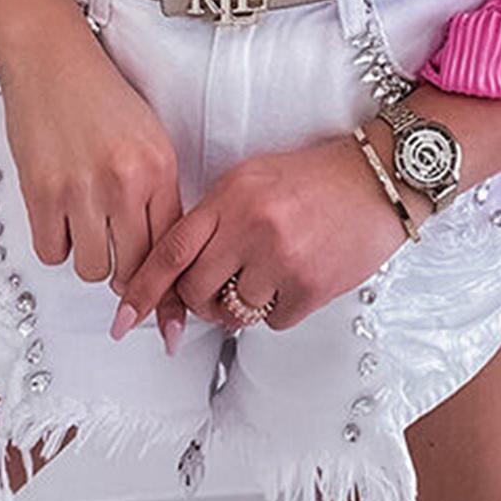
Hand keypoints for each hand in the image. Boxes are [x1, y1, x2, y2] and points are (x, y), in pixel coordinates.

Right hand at [0, 37, 191, 351]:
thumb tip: (159, 258)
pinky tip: (61, 213)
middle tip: (115, 257)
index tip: (169, 322)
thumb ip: (157, 195)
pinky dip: (57, 243)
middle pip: (134, 268)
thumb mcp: (148, 140)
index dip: (170, 290)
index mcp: (160, 168)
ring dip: (90, 255)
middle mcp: (126, 182)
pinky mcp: (43, 194)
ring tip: (85, 218)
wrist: (51, 60)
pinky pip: (54, 254)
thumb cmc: (101, 96)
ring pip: (94, 268)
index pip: (173, 249)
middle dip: (127, 274)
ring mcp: (83, 190)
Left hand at [110, 126, 421, 338]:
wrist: (377, 178)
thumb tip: (178, 271)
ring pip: (232, 312)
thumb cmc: (313, 178)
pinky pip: (272, 322)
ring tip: (267, 271)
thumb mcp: (252, 180)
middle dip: (198, 299)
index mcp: (230, 194)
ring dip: (242, 303)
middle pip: (195, 291)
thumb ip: (213, 218)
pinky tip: (294, 277)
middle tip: (217, 288)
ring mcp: (281, 258)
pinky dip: (277, 309)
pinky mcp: (310, 287)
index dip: (142, 290)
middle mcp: (251, 226)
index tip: (124, 318)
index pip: (170, 250)